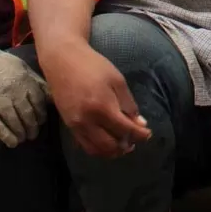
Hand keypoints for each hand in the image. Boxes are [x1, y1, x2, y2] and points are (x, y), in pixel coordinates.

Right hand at [0, 36, 49, 148]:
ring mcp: (0, 100)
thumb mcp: (24, 68)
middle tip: (33, 134)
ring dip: (21, 133)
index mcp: (26, 81)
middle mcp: (15, 92)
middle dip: (32, 127)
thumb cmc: (3, 65)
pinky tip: (12, 143)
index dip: (41, 115)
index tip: (41, 122)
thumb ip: (37, 83)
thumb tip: (53, 97)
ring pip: (15, 121)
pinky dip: (6, 135)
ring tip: (23, 138)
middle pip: (28, 114)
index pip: (39, 102)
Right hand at [39, 40, 151, 157]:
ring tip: (122, 144)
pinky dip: (97, 148)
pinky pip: (84, 145)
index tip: (148, 134)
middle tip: (135, 140)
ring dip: (111, 151)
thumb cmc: (93, 66)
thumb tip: (140, 124)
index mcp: (102, 107)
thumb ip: (128, 104)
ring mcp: (75, 125)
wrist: (62, 60)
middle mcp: (87, 121)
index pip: (125, 130)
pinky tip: (106, 141)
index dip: (139, 135)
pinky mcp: (68, 125)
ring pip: (96, 150)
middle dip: (125, 146)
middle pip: (110, 145)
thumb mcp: (117, 80)